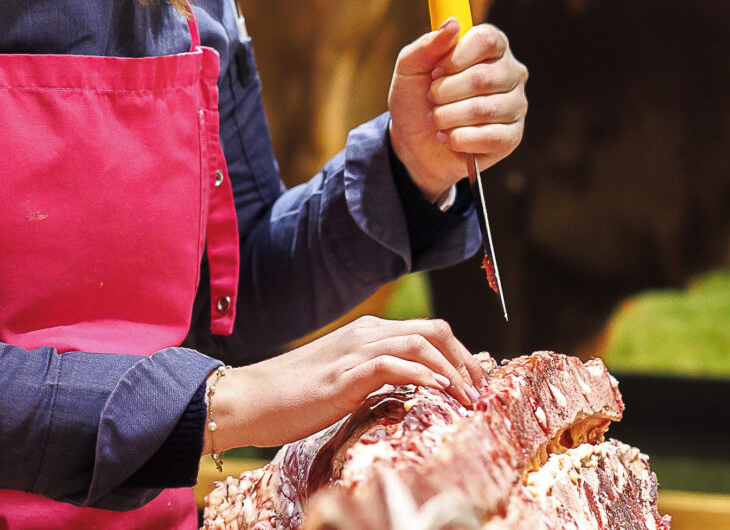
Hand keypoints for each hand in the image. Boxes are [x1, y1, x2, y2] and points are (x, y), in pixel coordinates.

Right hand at [206, 316, 483, 450]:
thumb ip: (375, 379)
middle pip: (433, 330)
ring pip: (420, 343)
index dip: (459, 353)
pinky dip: (424, 375)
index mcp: (366, 333)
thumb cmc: (292, 397)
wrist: (250, 399)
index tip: (474, 383)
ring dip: (452, 370)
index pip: (427, 330)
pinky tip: (439, 391)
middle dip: (464, 358)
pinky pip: (394, 365)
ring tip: (467, 398)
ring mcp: (354, 351)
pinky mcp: (344, 374)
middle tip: (478, 390)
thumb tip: (409, 393)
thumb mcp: (344, 382)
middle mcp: (365, 334)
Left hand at [387, 19, 525, 203]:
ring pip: (485, 109)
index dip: (457, 57)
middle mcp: (510, 73)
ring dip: (448, 117)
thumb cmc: (415, 99)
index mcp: (490, 47)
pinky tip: (448, 137)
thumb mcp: (409, 68)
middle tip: (431, 98)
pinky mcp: (512, 136)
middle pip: (485, 77)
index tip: (435, 71)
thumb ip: (427, 44)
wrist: (413, 143)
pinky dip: (458, 139)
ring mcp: (515, 105)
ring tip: (436, 119)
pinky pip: (490, 137)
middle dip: (446, 92)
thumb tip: (453, 24)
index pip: (488, 40)